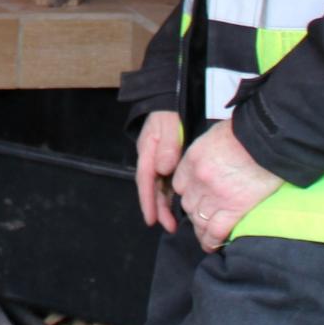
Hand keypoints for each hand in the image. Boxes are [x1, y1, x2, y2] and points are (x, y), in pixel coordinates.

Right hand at [133, 111, 182, 233]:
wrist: (171, 98)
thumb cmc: (169, 112)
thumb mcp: (168, 125)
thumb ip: (167, 146)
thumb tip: (163, 169)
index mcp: (147, 151)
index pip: (145, 179)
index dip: (148, 200)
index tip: (152, 219)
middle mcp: (151, 158)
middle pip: (151, 187)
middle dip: (157, 208)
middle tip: (168, 226)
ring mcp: (158, 159)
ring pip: (159, 186)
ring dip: (164, 204)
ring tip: (173, 223)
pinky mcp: (167, 159)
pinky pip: (166, 180)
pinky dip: (170, 194)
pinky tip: (177, 205)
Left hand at [170, 120, 284, 251]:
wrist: (268, 142)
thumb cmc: (246, 134)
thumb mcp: (215, 137)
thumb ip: (205, 153)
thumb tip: (209, 163)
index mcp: (193, 160)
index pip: (179, 184)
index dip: (188, 192)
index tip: (195, 197)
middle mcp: (199, 179)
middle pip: (188, 204)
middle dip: (194, 211)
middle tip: (204, 216)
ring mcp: (215, 196)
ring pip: (199, 220)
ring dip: (202, 229)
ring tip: (207, 235)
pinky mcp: (233, 209)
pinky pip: (215, 231)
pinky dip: (211, 241)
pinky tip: (212, 246)